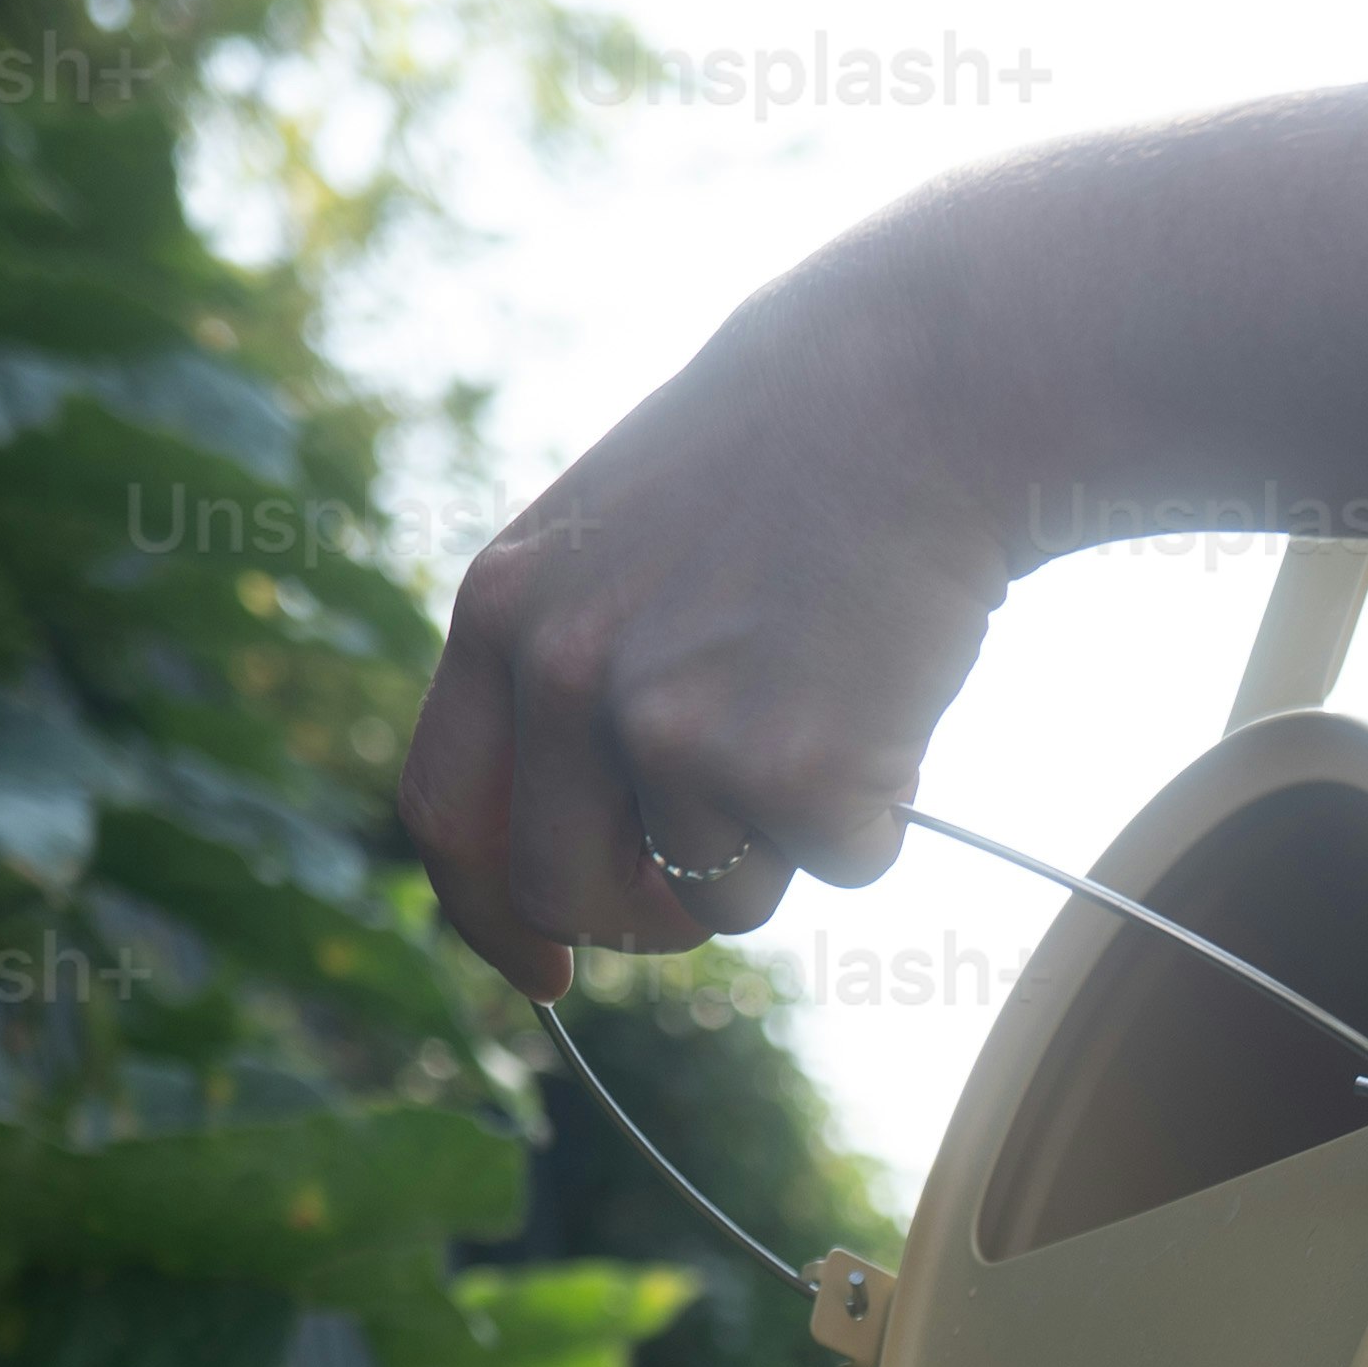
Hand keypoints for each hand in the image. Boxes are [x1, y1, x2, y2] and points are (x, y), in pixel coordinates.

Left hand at [396, 255, 1009, 1000]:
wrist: (920, 390)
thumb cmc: (788, 466)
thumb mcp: (620, 544)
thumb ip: (571, 674)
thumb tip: (579, 861)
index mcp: (503, 614)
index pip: (448, 815)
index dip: (490, 917)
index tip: (544, 976)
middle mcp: (564, 678)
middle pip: (569, 893)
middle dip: (647, 914)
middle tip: (725, 863)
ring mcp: (671, 730)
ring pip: (720, 893)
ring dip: (786, 838)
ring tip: (830, 694)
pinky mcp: (789, 771)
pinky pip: (838, 867)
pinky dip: (880, 812)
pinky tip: (891, 691)